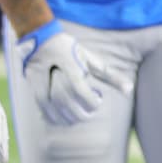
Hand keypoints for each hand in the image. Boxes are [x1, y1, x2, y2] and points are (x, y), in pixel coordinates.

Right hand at [15, 19, 130, 125]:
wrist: (41, 42)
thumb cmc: (71, 51)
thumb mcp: (91, 59)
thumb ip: (109, 76)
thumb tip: (129, 90)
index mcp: (70, 64)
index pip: (79, 89)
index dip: (89, 100)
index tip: (98, 102)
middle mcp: (53, 74)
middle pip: (66, 100)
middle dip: (79, 112)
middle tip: (89, 113)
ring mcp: (40, 82)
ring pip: (53, 107)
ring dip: (67, 118)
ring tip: (78, 118)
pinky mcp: (33, 89)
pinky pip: (42, 108)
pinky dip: (53, 118)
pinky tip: (62, 120)